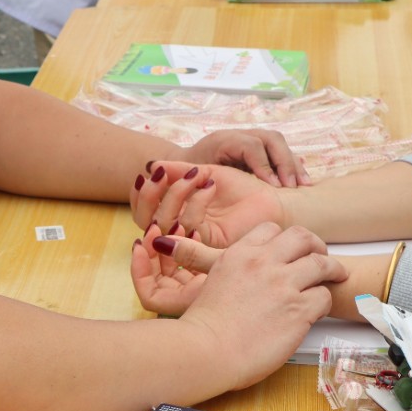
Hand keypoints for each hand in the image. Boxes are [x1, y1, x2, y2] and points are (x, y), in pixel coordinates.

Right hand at [131, 162, 284, 247]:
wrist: (271, 198)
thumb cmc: (242, 187)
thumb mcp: (206, 172)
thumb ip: (179, 170)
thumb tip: (152, 165)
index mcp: (177, 213)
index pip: (143, 210)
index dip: (140, 194)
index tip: (150, 171)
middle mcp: (181, 230)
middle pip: (145, 221)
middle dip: (150, 195)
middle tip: (160, 174)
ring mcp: (194, 239)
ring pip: (165, 225)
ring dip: (174, 196)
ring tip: (196, 176)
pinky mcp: (211, 245)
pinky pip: (190, 229)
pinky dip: (193, 206)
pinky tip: (208, 187)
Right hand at [135, 224, 344, 387]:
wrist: (205, 350)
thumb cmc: (204, 326)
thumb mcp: (212, 282)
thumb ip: (233, 271)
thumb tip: (243, 277)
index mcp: (240, 253)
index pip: (271, 229)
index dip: (284, 239)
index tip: (290, 250)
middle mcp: (263, 262)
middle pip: (302, 237)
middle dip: (315, 245)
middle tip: (321, 256)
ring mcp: (283, 285)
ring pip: (321, 264)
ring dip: (332, 270)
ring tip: (337, 276)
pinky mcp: (298, 310)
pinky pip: (324, 297)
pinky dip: (324, 302)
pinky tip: (318, 311)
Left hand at [185, 129, 310, 186]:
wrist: (188, 161)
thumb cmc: (191, 172)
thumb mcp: (197, 174)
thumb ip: (209, 176)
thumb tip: (220, 184)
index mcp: (224, 140)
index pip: (251, 146)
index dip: (264, 165)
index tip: (274, 186)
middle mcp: (241, 134)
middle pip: (271, 139)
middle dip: (285, 162)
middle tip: (292, 186)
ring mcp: (253, 138)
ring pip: (279, 143)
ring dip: (293, 163)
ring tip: (305, 184)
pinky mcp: (261, 147)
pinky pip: (281, 151)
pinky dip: (293, 164)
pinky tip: (303, 180)